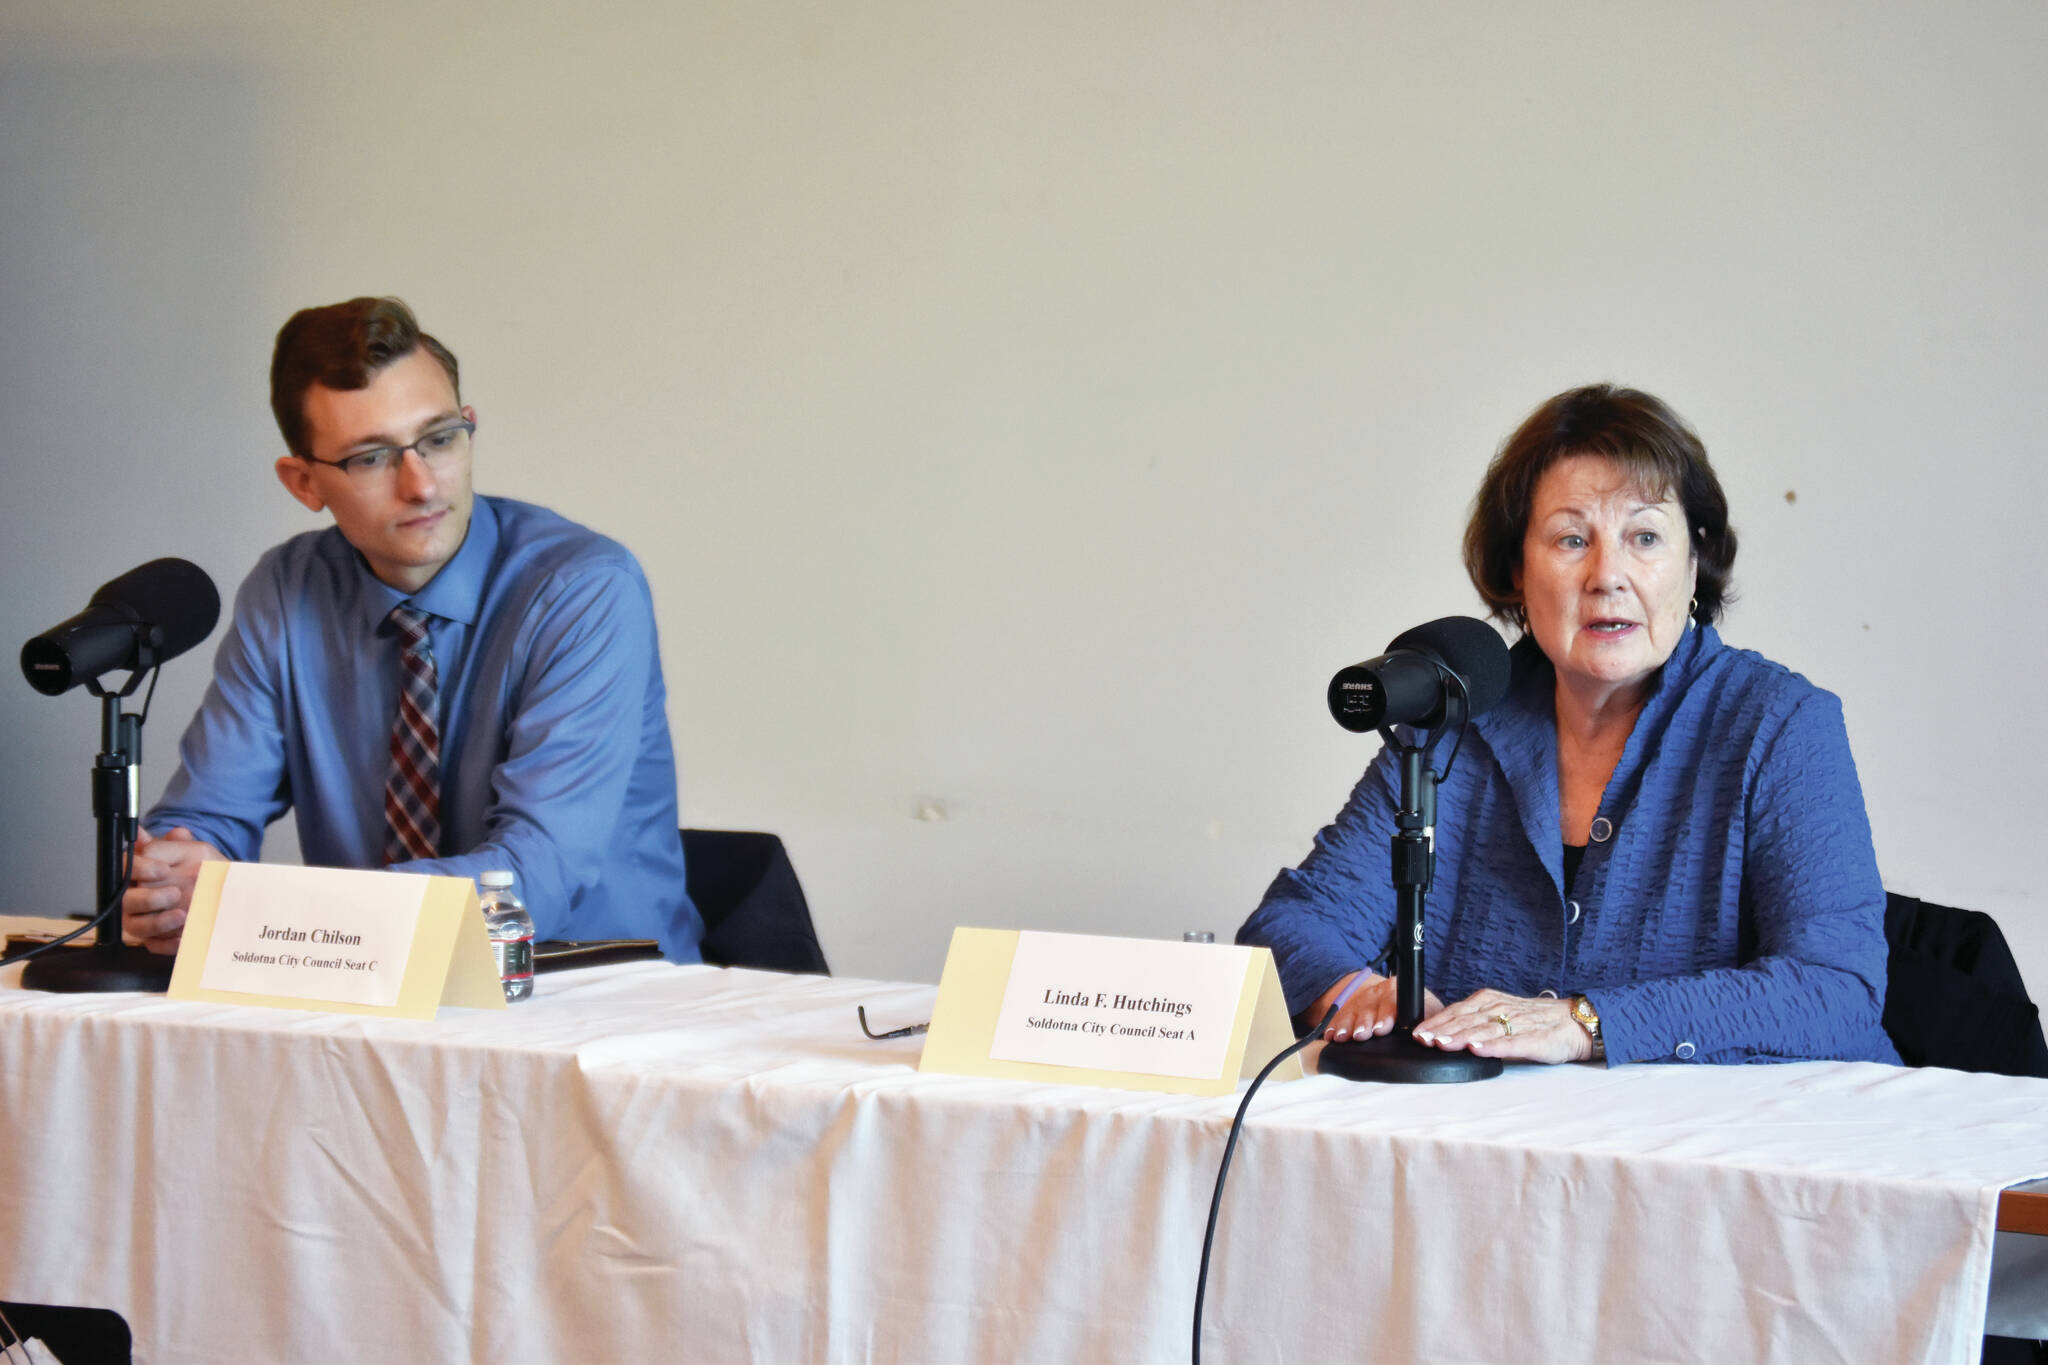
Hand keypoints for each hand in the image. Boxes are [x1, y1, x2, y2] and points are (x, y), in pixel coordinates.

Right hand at [121, 827, 223, 955]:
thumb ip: (174, 844)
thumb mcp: (195, 852)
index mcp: (141, 873)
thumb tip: (157, 833)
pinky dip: (168, 944)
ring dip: (158, 923)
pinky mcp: (155, 941)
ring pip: (136, 927)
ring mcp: (143, 921)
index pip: (126, 869)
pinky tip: (184, 937)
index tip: (162, 869)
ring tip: (182, 915)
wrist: (226, 894)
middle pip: (126, 901)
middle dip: (150, 898)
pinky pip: (154, 946)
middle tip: (174, 893)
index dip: (141, 869)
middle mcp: (136, 897)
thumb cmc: (206, 872)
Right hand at [1307, 970, 1444, 1042]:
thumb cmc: (1418, 1014)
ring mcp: (1363, 998)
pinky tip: (1331, 1035)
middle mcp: (1380, 991)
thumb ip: (1430, 1024)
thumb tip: (1428, 1039)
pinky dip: (1335, 1026)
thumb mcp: (1428, 1013)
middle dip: (1365, 1022)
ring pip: (1354, 1010)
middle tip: (1361, 1035)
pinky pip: (1340, 1015)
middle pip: (1370, 1006)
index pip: (1393, 1000)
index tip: (1382, 1028)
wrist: (1399, 1000)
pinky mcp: (1350, 1007)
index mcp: (1400, 990)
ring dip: (1347, 1025)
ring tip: (1342, 1037)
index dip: (1386, 1014)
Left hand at [1413, 988, 1592, 1064]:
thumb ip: (1473, 1020)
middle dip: (1442, 1031)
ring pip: (1483, 1031)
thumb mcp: (1498, 1013)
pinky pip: (1511, 1043)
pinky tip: (1478, 1050)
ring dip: (1461, 1038)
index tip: (1416, 1033)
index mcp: (1488, 1001)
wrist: (1573, 1022)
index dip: (1436, 1022)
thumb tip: (1441, 1032)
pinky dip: (1492, 1047)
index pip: (1456, 1011)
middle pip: (1465, 1021)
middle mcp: (1499, 1009)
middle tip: (1422, 1040)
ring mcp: (1516, 1024)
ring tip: (1442, 1044)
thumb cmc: (1532, 1020)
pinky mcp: (1534, 1040)